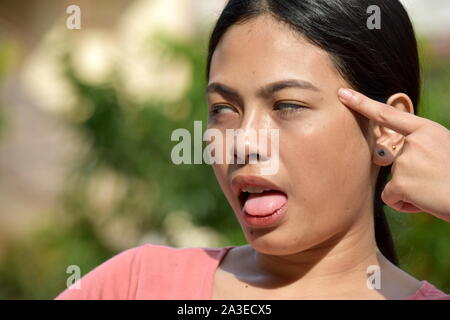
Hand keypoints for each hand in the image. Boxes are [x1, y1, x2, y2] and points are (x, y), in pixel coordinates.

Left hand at [338, 88, 449, 221]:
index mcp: (427, 130)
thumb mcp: (445, 149)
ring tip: (436, 191)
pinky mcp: (401, 183)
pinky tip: (426, 202)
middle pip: (393, 160)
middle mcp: (413, 142)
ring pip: (394, 181)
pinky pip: (390, 197)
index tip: (342, 94)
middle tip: (436, 179)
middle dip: (409, 174)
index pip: (387, 114)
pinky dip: (405, 204)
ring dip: (411, 191)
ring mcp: (406, 161)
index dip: (362, 103)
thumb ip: (421, 147)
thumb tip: (399, 157)